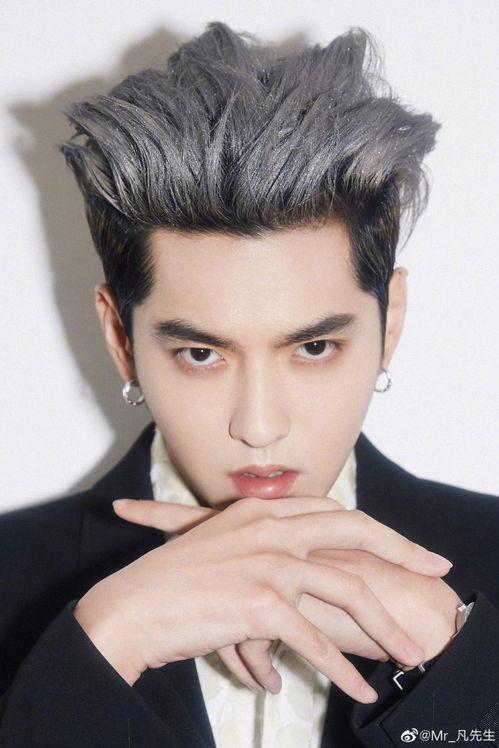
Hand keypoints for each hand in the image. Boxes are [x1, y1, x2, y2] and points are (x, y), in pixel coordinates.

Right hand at [103, 496, 451, 699]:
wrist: (130, 605)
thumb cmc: (171, 582)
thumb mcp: (220, 547)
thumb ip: (258, 549)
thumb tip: (288, 582)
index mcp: (261, 511)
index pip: (333, 510)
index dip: (375, 527)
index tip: (405, 545)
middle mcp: (269, 527)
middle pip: (355, 530)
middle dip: (402, 550)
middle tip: (434, 568)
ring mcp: (266, 561)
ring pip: (345, 588)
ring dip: (382, 626)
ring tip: (405, 652)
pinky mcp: (259, 602)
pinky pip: (314, 640)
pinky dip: (341, 669)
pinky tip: (358, 687)